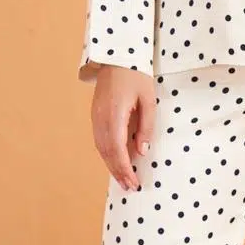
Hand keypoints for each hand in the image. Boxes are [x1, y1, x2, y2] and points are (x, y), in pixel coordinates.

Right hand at [89, 65, 156, 190]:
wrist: (117, 56)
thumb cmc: (136, 76)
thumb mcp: (149, 100)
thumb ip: (146, 126)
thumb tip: (141, 151)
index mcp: (114, 114)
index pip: (117, 149)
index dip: (124, 168)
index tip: (133, 182)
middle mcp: (100, 118)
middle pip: (106, 152)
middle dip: (117, 172)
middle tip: (129, 187)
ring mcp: (95, 116)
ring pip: (100, 147)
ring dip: (111, 165)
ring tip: (123, 179)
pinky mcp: (95, 115)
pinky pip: (99, 139)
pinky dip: (107, 154)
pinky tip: (115, 161)